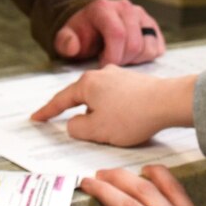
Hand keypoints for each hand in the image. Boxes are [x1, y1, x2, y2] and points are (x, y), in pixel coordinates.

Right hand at [29, 69, 194, 146]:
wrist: (168, 102)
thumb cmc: (131, 116)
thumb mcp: (96, 130)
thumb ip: (76, 128)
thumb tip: (73, 123)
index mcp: (87, 84)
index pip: (61, 100)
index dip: (47, 112)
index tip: (37, 117)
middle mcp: (102, 74)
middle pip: (82, 97)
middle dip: (79, 114)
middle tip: (75, 126)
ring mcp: (120, 76)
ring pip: (101, 99)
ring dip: (101, 115)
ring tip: (109, 130)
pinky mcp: (136, 83)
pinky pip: (118, 99)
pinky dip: (116, 112)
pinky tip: (125, 122)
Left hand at [53, 0, 162, 64]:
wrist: (94, 25)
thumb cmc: (82, 33)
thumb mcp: (67, 37)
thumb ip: (65, 42)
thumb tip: (73, 46)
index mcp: (104, 8)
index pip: (117, 34)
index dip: (113, 55)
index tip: (103, 65)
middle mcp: (126, 8)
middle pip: (134, 43)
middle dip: (122, 61)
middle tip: (111, 65)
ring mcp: (142, 16)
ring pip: (148, 47)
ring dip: (135, 60)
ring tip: (120, 59)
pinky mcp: (152, 26)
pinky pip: (157, 48)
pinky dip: (146, 57)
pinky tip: (131, 56)